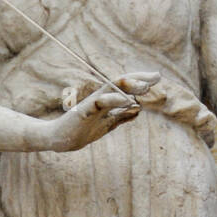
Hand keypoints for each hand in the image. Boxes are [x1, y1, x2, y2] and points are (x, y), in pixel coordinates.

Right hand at [45, 73, 160, 151]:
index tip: (157, 77)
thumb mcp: (106, 124)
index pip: (126, 86)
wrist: (60, 139)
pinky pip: (101, 103)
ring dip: (129, 87)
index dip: (141, 81)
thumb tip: (138, 110)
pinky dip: (114, 100)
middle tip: (157, 76)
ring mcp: (92, 103)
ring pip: (112, 89)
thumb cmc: (82, 130)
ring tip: (145, 87)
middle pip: (121, 83)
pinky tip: (128, 100)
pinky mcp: (85, 111)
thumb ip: (121, 117)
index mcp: (107, 100)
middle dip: (139, 79)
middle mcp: (100, 97)